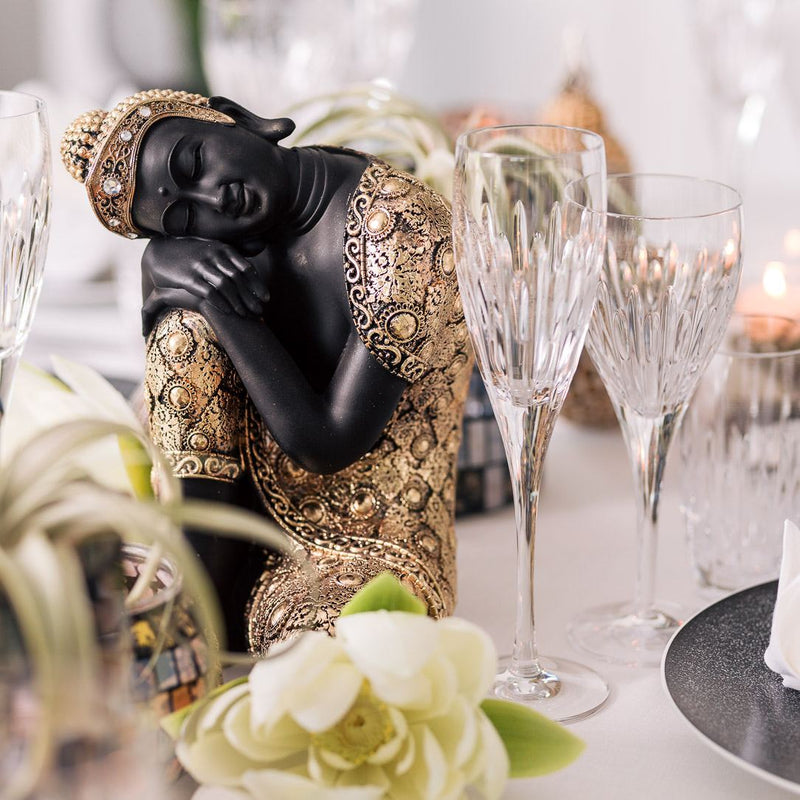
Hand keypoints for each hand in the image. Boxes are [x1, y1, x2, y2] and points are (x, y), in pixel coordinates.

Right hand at [142, 237, 267, 317]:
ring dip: (237, 302)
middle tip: (259, 311)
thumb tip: (261, 245)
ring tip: (245, 315)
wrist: (162, 252)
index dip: (257, 284)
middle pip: (238, 279)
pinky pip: (208, 291)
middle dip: (250, 297)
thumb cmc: (193, 252)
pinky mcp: (188, 277)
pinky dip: (220, 302)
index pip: (246, 268)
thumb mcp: (215, 247)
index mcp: (223, 248)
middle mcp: (214, 255)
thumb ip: (236, 249)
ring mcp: (200, 265)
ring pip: (225, 285)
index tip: (266, 298)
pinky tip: (227, 312)